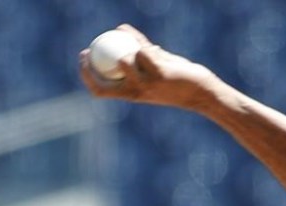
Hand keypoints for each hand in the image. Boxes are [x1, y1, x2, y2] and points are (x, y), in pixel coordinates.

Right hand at [78, 24, 217, 111]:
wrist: (201, 93)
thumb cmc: (177, 81)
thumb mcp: (153, 70)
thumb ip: (139, 54)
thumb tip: (122, 31)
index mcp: (131, 94)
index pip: (99, 90)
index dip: (86, 75)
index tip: (83, 57)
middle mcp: (136, 92)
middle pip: (103, 82)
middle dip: (88, 66)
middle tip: (89, 48)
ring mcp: (147, 84)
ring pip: (124, 60)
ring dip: (129, 48)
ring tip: (144, 49)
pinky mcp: (159, 73)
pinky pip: (144, 51)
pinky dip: (146, 45)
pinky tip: (156, 49)